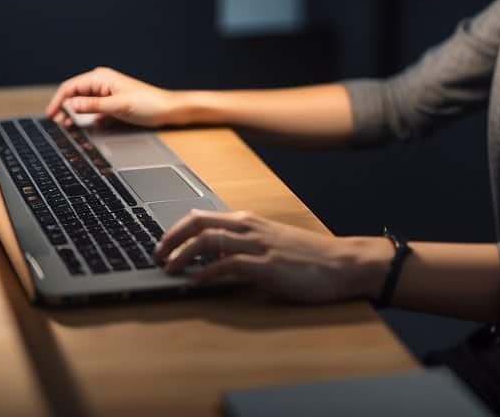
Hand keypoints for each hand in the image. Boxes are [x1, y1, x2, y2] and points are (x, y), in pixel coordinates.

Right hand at [45, 66, 178, 128]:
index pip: (70, 87)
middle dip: (64, 108)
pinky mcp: (110, 103)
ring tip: (66, 126)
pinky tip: (83, 126)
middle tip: (57, 124)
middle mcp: (101, 83)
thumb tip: (72, 105)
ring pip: (82, 103)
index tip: (50, 115)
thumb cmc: (147, 104)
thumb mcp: (118, 106)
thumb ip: (94, 106)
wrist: (167, 109)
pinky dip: (85, 117)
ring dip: (73, 113)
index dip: (58, 100)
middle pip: (74, 94)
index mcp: (100, 78)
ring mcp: (105, 93)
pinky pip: (92, 109)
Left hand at [153, 209, 390, 303]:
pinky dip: (207, 273)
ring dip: (182, 255)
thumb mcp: (270, 244)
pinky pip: (228, 266)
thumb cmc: (308, 257)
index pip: (201, 216)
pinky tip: (196, 282)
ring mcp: (258, 245)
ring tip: (168, 269)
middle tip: (156, 255)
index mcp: (248, 221)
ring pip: (208, 241)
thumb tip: (210, 262)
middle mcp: (249, 227)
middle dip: (170, 238)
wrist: (342, 263)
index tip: (161, 243)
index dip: (175, 228)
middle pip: (197, 222)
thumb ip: (241, 249)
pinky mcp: (267, 266)